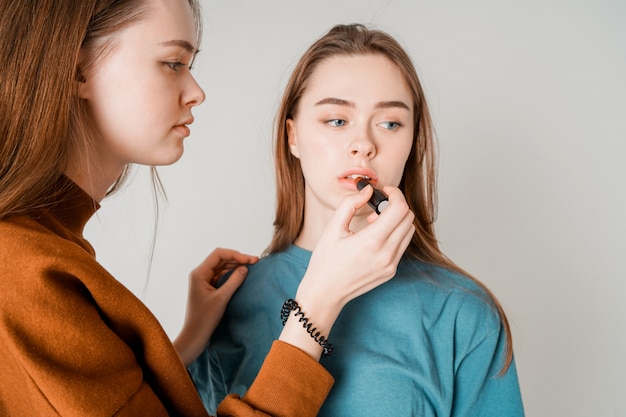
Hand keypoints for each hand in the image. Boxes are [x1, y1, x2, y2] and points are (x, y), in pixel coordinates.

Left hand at [173, 248, 257, 365]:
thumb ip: (234, 281)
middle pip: (221, 259)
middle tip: (255, 262)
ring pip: (222, 267)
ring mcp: (204, 281)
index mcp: (199, 273)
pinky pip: (222, 276)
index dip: (236, 254)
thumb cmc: (204, 319)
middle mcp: (200, 274)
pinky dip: (232, 275)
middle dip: (238, 259)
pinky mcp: (208, 288)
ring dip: (236, 266)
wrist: (194, 336)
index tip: (250, 260)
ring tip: (252, 267)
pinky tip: (243, 276)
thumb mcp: (222, 299)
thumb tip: (245, 268)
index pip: (219, 254)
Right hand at [279, 185, 414, 358]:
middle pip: (408, 218)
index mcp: (371, 241)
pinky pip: (402, 245)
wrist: (325, 293)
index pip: (399, 209)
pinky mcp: (391, 271)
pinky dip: (394, 234)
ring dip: (397, 220)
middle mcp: (386, 254)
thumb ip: (350, 204)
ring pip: (409, 231)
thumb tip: (368, 190)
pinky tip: (375, 236)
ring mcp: (391, 265)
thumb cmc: (325, 261)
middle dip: (396, 205)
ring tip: (375, 221)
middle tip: (378, 205)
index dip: (395, 194)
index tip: (385, 191)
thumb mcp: (333, 228)